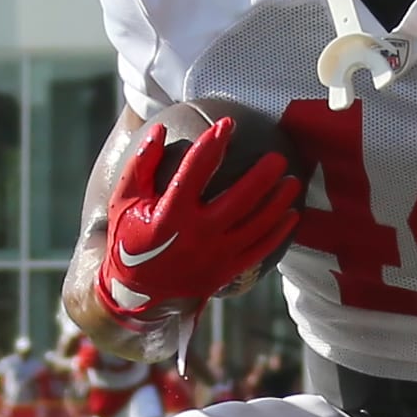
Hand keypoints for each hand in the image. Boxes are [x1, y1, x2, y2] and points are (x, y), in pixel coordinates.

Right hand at [96, 119, 301, 323]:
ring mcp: (215, 256)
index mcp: (170, 214)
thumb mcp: (124, 202)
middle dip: (262, 177)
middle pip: (238, 201)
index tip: (227, 123)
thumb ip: (141, 166)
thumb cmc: (130, 238)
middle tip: (278, 157)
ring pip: (255, 226)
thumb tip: (158, 130)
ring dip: (277, 202)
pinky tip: (292, 215)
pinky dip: (278, 233)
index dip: (212, 144)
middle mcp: (196, 235)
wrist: (137, 294)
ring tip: (293, 181)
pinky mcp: (226, 272)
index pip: (195, 171)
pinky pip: (259, 250)